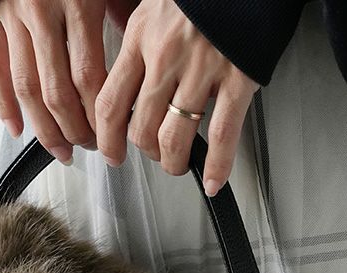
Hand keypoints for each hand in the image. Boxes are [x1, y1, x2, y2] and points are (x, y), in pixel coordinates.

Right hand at [0, 0, 108, 163]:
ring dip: (44, 129)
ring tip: (61, 150)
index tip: (111, 133)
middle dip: (75, 130)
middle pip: (58, 93)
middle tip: (89, 147)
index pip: (89, 78)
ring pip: (27, 90)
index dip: (100, 114)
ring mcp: (13, 20)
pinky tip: (17, 129)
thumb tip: (136, 57)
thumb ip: (122, 13)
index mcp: (78, 3)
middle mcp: (42, 14)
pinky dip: (3, 105)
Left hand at [94, 0, 259, 194]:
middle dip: (145, 152)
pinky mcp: (238, 79)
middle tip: (152, 155)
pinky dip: (219, 165)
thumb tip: (122, 83)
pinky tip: (215, 180)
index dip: (107, 139)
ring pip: (175, 138)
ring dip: (173, 162)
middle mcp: (166, 57)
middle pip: (141, 129)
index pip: (110, 104)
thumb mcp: (152, 8)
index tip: (110, 153)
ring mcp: (203, 70)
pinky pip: (223, 134)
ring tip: (177, 164)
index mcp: (140, 38)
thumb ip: (136, 45)